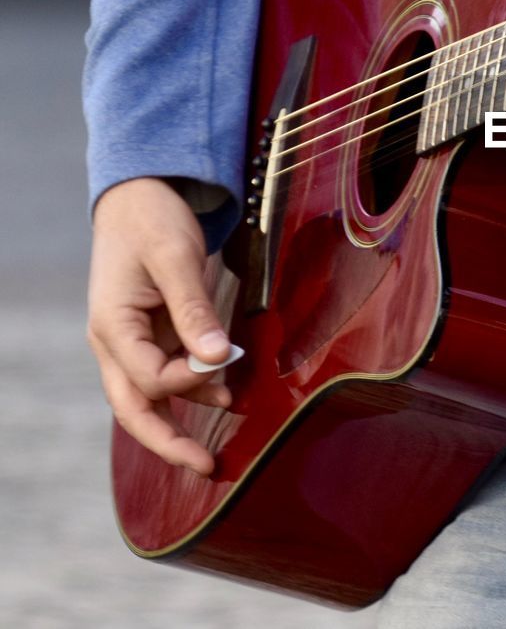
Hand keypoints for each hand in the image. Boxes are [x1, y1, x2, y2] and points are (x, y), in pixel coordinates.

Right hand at [87, 177, 232, 474]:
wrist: (142, 196)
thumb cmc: (153, 221)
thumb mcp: (175, 258)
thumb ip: (194, 309)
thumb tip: (216, 359)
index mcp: (111, 326)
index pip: (148, 378)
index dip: (188, 380)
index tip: (224, 361)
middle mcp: (115, 343)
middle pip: (135, 408)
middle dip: (168, 442)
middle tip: (207, 467)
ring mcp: (132, 342)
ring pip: (153, 395)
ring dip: (189, 409)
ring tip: (235, 410)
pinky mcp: (152, 335)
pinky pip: (168, 373)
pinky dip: (194, 386)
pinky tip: (224, 389)